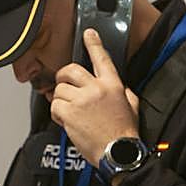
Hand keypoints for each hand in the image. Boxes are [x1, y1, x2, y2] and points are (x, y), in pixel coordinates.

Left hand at [49, 29, 139, 165]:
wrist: (117, 152)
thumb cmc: (123, 133)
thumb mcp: (131, 105)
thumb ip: (123, 91)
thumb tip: (118, 87)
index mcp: (113, 85)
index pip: (102, 58)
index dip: (93, 44)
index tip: (88, 34)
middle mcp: (96, 89)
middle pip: (70, 70)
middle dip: (63, 76)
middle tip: (63, 85)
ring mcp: (82, 100)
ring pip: (59, 89)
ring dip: (60, 100)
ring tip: (70, 112)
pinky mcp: (70, 113)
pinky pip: (54, 105)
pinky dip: (56, 113)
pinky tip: (66, 120)